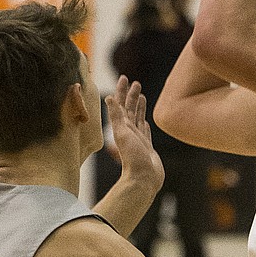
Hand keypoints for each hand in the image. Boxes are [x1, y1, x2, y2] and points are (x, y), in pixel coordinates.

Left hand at [105, 75, 162, 191]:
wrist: (143, 179)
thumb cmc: (133, 158)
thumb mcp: (122, 134)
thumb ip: (116, 117)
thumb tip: (108, 97)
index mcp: (122, 126)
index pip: (121, 104)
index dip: (122, 90)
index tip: (124, 77)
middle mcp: (129, 130)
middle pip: (130, 108)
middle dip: (131, 94)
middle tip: (135, 82)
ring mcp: (138, 138)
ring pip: (138, 117)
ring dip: (138, 105)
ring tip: (141, 94)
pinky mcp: (146, 145)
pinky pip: (145, 129)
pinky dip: (144, 121)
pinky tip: (146, 118)